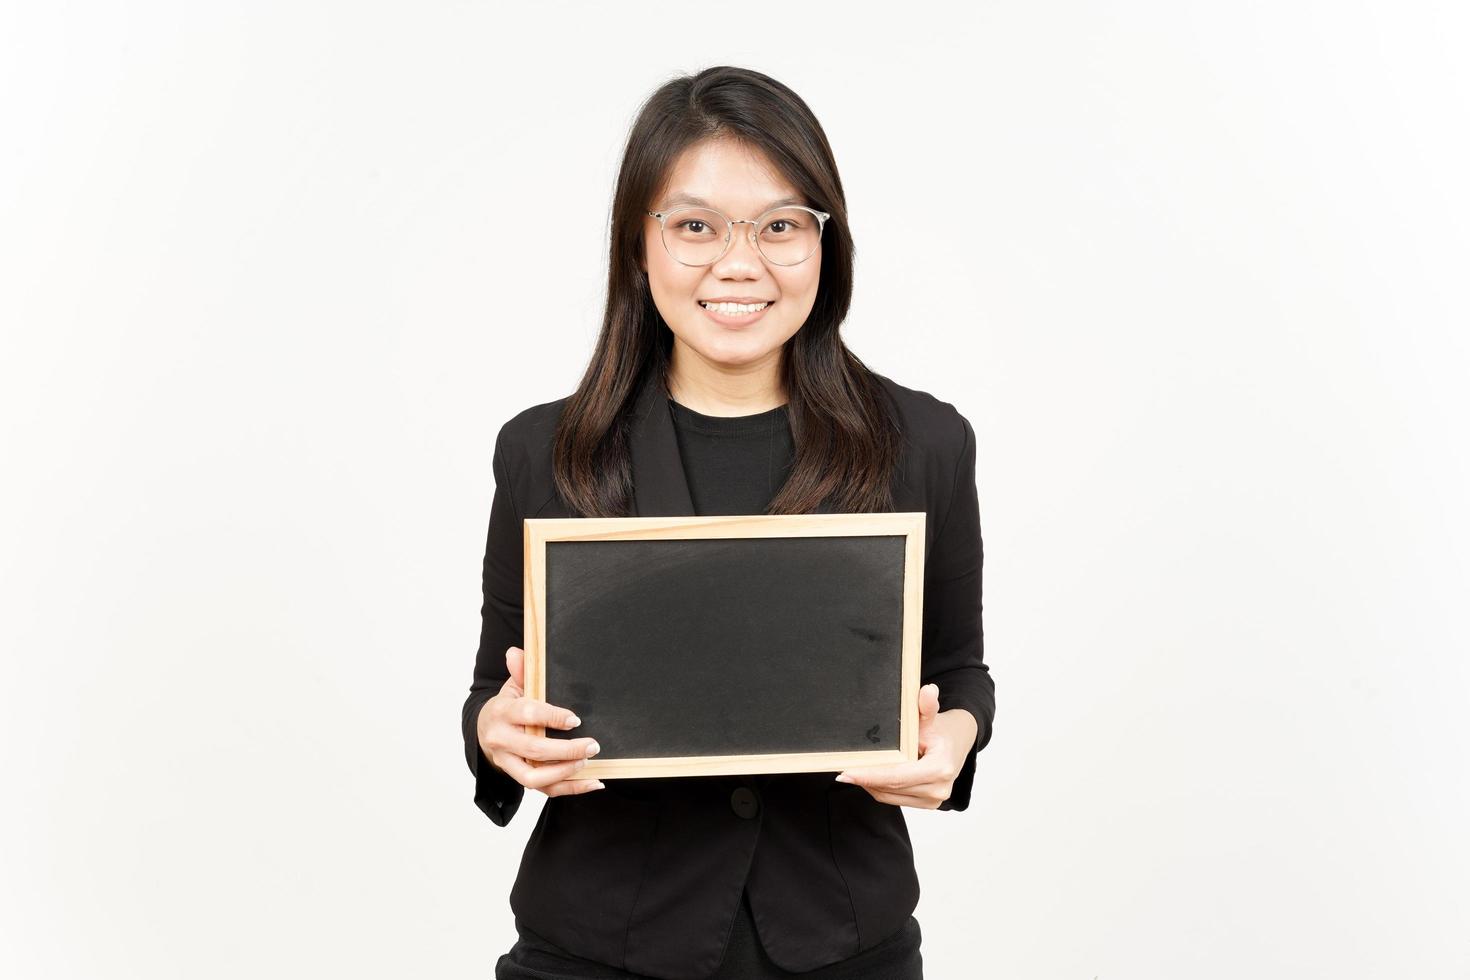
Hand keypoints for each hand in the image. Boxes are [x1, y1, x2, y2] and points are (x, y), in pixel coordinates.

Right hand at [476, 645, 605, 797]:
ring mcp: (508, 763)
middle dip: (565, 750)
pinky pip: (544, 791)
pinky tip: (594, 782)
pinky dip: (570, 789)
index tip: (574, 720)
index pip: (527, 715)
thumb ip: (521, 671)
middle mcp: (502, 741)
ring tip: (587, 762)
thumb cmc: (507, 706)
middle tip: (592, 744)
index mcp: (502, 713)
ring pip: (533, 778)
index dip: (551, 717)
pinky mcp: (518, 778)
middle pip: (533, 750)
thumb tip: (516, 652)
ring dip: (564, 772)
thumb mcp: (513, 686)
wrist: (485, 730)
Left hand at [834, 683, 977, 808]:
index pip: (896, 776)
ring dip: (870, 785)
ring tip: (854, 771)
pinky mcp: (927, 804)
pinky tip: (870, 776)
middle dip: (865, 779)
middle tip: (841, 769)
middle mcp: (939, 790)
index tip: (846, 773)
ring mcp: (934, 801)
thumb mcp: (931, 716)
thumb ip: (926, 706)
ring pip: (889, 796)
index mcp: (940, 769)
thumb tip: (928, 691)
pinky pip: (895, 799)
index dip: (869, 775)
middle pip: (891, 788)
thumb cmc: (942, 730)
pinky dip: (880, 788)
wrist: (958, 742)